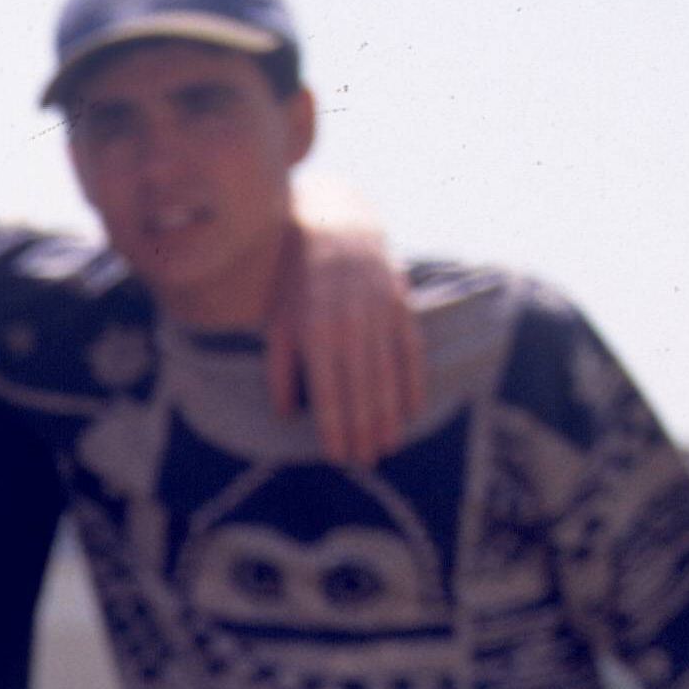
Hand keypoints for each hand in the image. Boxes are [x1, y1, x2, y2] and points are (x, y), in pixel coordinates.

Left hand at [275, 207, 423, 462]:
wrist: (334, 226)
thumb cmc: (295, 281)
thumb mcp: (276, 321)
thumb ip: (280, 369)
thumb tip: (287, 415)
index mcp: (317, 334)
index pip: (330, 395)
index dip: (336, 429)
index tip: (339, 457)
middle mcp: (352, 328)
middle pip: (362, 392)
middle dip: (364, 431)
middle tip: (366, 462)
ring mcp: (380, 317)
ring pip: (388, 377)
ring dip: (389, 415)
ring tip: (388, 446)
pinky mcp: (400, 307)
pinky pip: (411, 352)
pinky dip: (412, 383)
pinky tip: (411, 410)